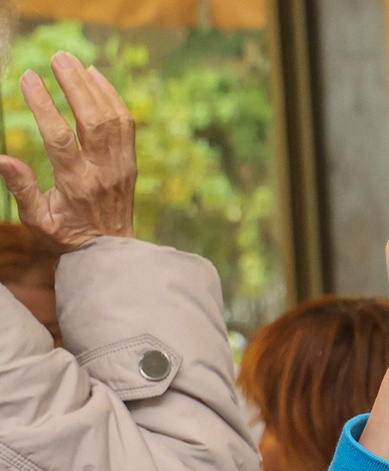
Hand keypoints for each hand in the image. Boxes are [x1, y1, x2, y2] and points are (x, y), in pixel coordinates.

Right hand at [0, 54, 136, 249]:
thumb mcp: (38, 220)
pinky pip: (126, 124)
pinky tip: (95, 76)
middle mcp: (102, 171)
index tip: (28, 77)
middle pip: (92, 121)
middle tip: (57, 56)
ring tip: (71, 60)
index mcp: (76, 184)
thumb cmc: (67, 235)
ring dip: (93, 85)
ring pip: (112, 118)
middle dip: (75, 85)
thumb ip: (22, 189)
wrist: (111, 251)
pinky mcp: (130, 162)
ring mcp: (120, 165)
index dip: (43, 105)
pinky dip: (113, 97)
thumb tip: (1, 158)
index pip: (59, 138)